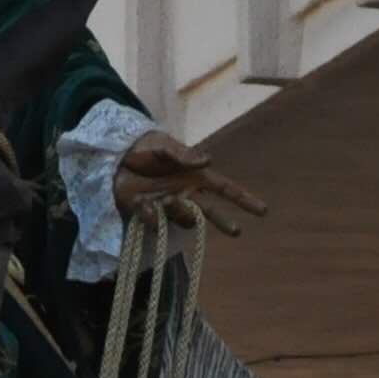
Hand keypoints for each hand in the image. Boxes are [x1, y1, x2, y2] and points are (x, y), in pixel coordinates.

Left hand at [111, 130, 264, 234]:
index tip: (263, 211)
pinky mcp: (148, 213)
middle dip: (224, 222)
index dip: (244, 200)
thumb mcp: (163, 146)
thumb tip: (208, 161)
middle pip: (211, 213)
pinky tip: (142, 202)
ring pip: (184, 220)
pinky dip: (150, 215)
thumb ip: (184, 155)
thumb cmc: (145, 147)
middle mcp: (186, 194)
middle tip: (236, 231)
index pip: (226, 189)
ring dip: (179, 211)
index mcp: (195, 177)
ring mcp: (168, 206)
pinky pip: (156, 223)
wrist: (115, 156)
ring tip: (167, 198)